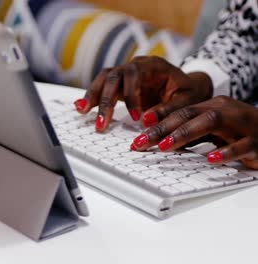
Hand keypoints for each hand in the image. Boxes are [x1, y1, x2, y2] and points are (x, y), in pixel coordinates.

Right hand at [73, 56, 212, 131]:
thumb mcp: (186, 101)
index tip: (136, 117)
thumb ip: (168, 110)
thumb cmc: (188, 92)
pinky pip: (101, 87)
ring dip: (92, 96)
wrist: (186, 87)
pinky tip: (81, 107)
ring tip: (82, 111)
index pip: (134, 75)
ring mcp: (125, 74)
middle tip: (102, 124)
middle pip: (113, 77)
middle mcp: (135, 66)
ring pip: (103, 79)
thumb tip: (147, 121)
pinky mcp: (119, 84)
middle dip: (105, 101)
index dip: (131, 96)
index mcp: (153, 65)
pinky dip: (92, 97)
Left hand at [131, 96, 257, 168]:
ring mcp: (241, 124)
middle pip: (189, 115)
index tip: (137, 133)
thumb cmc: (240, 131)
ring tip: (166, 146)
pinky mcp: (257, 142)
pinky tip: (210, 159)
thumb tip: (160, 142)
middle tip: (141, 142)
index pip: (179, 112)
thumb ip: (189, 134)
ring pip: (212, 122)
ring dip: (186, 134)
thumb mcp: (211, 130)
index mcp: (211, 107)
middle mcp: (224, 111)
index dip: (157, 121)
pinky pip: (241, 145)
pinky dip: (226, 152)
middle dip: (162, 129)